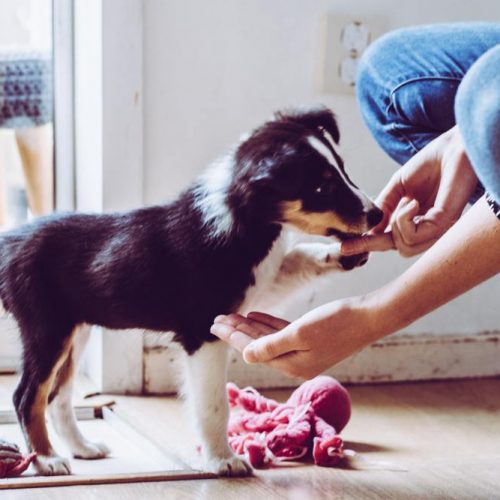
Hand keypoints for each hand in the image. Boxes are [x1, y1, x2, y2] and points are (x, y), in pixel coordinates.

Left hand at [210, 298, 386, 378]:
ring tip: (231, 317)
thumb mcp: (300, 333)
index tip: (215, 324)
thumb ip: (271, 345)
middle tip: (217, 319)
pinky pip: (282, 334)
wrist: (369, 317)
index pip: (253, 350)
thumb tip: (245, 355)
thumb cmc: (337, 322)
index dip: (232, 336)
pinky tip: (255, 316)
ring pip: (268, 339)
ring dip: (250, 327)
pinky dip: (268, 325)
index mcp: (292, 365)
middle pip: (258, 346)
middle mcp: (296, 363)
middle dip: (236, 332)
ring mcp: (304, 352)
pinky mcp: (311, 340)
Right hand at [342, 126, 477, 256]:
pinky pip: (413, 235)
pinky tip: (412, 202)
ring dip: (397, 223)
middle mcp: (430, 229)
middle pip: (398, 248)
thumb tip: (368, 229)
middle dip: (374, 240)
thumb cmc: (431, 163)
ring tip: (407, 200)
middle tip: (364, 231)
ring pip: (404, 246)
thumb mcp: (398, 188)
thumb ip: (384, 208)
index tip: (343, 247)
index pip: (392, 240)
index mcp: (419, 221)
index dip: (366, 244)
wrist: (453, 147)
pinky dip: (404, 218)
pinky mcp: (444, 224)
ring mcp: (439, 229)